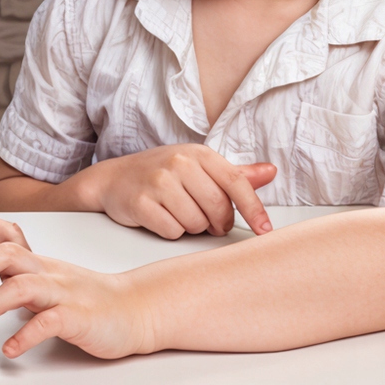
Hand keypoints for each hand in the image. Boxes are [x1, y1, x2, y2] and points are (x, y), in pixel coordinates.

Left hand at [0, 240, 151, 359]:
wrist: (135, 311)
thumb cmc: (87, 296)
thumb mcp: (47, 273)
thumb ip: (16, 260)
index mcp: (39, 263)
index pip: (10, 236)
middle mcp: (48, 273)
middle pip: (9, 255)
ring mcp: (64, 294)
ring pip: (24, 286)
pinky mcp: (78, 318)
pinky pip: (48, 322)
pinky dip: (26, 335)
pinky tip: (10, 348)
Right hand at [92, 144, 274, 238]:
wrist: (113, 179)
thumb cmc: (160, 174)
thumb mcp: (197, 167)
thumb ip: (235, 174)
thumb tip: (271, 171)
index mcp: (197, 153)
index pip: (235, 182)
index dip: (254, 208)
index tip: (264, 230)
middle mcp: (178, 163)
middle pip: (218, 208)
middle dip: (216, 222)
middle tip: (207, 220)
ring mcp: (158, 181)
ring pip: (196, 223)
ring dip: (191, 226)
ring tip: (178, 213)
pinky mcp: (141, 202)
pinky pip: (173, 231)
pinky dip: (171, 231)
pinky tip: (161, 218)